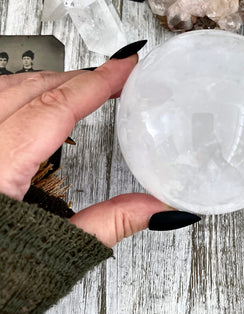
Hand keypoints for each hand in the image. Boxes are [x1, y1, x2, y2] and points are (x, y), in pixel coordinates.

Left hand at [0, 53, 173, 246]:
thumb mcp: (57, 248)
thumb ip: (111, 223)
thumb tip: (158, 209)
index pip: (56, 106)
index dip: (97, 81)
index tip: (124, 65)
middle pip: (32, 88)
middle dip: (79, 78)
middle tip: (113, 78)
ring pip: (7, 86)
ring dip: (52, 82)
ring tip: (84, 86)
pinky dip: (26, 92)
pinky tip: (41, 102)